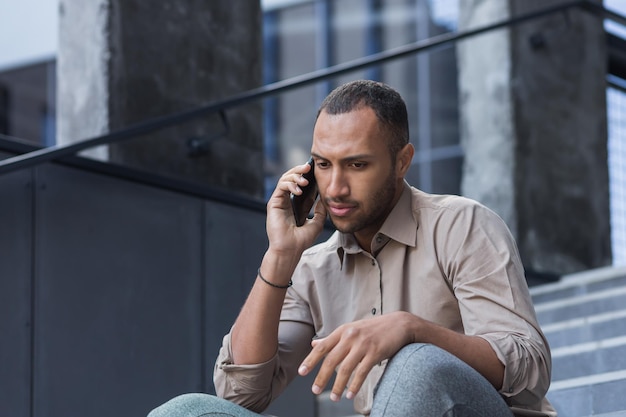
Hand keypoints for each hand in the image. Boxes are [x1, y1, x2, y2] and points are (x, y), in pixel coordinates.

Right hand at [266, 161, 326, 256]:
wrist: (290, 250)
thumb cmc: (301, 240)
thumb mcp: (316, 223)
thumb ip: (320, 211)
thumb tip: (324, 199)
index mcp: (295, 205)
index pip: (302, 186)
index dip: (309, 177)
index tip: (318, 171)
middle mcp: (286, 201)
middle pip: (292, 179)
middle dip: (300, 170)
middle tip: (309, 166)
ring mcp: (279, 201)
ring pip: (285, 179)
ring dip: (295, 176)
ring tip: (305, 180)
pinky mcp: (273, 203)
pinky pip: (281, 187)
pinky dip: (290, 184)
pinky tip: (299, 189)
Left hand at [297, 312, 415, 400]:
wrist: (398, 324)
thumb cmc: (372, 329)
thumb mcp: (351, 330)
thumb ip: (333, 339)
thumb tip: (314, 344)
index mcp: (343, 331)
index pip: (322, 346)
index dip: (311, 360)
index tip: (301, 372)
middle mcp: (351, 336)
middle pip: (331, 360)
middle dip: (321, 377)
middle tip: (315, 391)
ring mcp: (363, 345)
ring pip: (345, 369)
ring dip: (338, 386)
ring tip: (333, 398)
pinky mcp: (375, 353)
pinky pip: (361, 372)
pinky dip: (354, 386)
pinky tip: (349, 394)